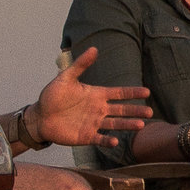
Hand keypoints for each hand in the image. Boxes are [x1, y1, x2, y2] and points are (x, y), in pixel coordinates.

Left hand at [32, 46, 154, 148]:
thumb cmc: (52, 96)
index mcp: (96, 95)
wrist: (39, 117)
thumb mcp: (66, 78)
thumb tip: (95, 49)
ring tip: (141, 125)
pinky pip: (100, 139)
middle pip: (122, 110)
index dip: (132, 93)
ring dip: (128, 125)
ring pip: (115, 124)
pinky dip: (108, 140)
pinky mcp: (86, 136)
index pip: (119, 93)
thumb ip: (81, 65)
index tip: (147, 92)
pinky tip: (115, 141)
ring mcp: (94, 123)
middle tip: (150, 111)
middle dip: (136, 110)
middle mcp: (99, 109)